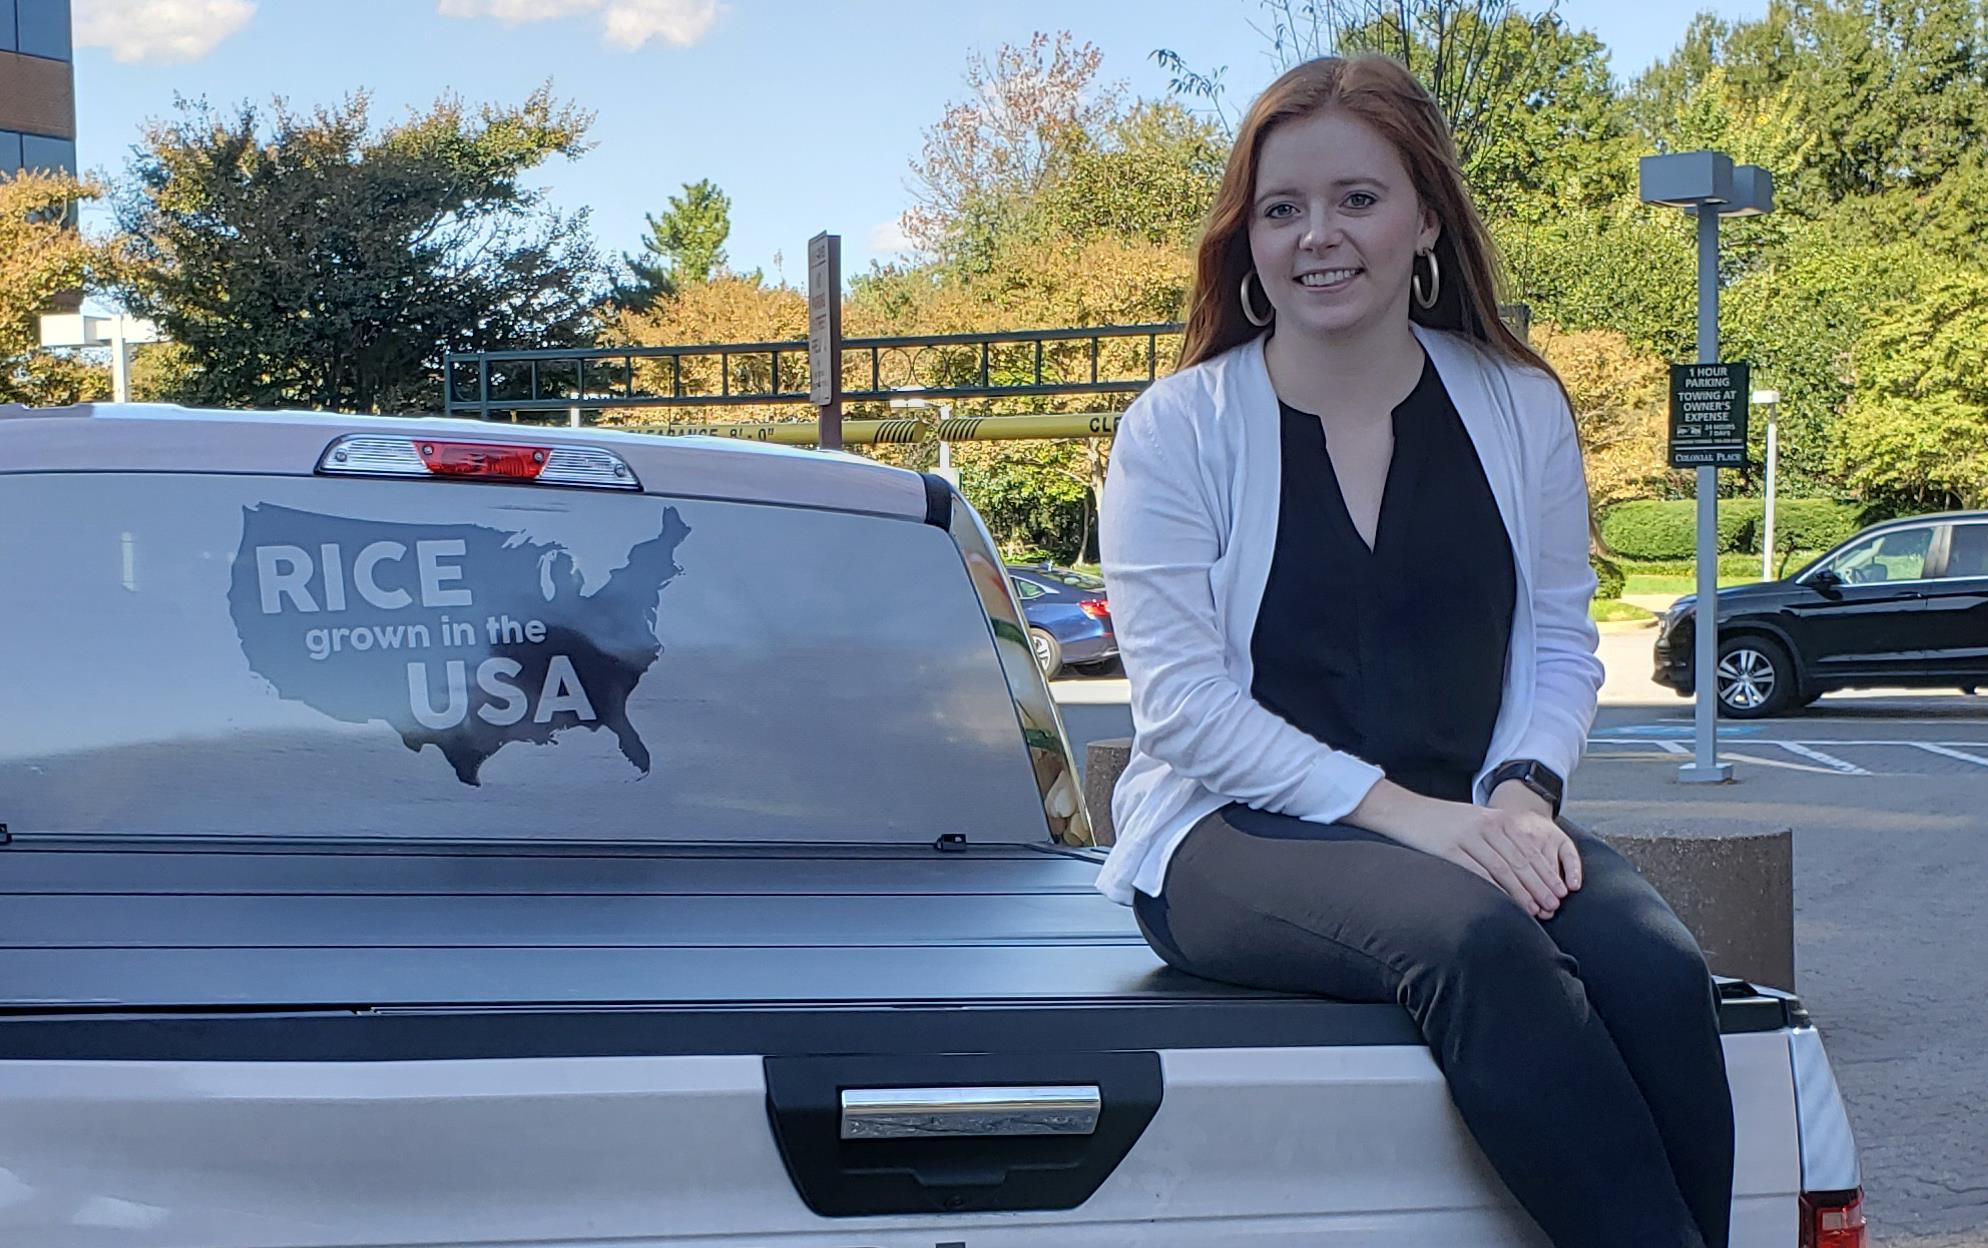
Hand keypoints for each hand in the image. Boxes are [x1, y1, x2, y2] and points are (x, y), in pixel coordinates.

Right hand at [1351, 781, 1581, 918]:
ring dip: (1523, 892)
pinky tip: (1505, 904)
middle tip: (1554, 906)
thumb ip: (1497, 836)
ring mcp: (1467, 837)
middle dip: (1540, 885)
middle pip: (1520, 860)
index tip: (1559, 892)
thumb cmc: (1440, 820)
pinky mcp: (1448, 850)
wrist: (1403, 810)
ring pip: (1503, 869)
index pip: (1529, 849)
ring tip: (1536, 910)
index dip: (1546, 872)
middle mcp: (1485, 826)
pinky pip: (1477, 873)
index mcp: (1495, 818)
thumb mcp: (1473, 820)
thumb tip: (1522, 864)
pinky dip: (1495, 890)